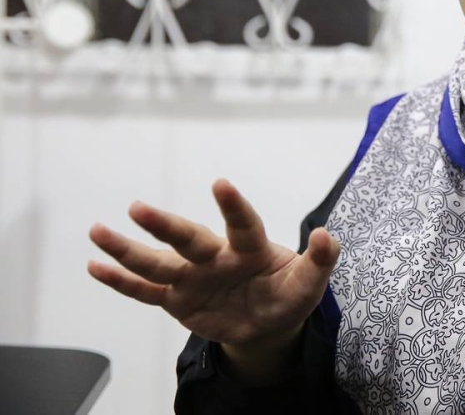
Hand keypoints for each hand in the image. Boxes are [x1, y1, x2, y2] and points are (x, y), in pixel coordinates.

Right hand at [88, 179, 339, 380]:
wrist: (266, 323)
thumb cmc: (287, 294)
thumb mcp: (309, 284)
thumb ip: (320, 260)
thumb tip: (326, 236)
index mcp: (251, 249)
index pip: (243, 224)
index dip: (233, 206)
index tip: (221, 184)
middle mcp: (216, 257)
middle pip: (188, 238)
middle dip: (164, 225)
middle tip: (138, 208)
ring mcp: (193, 277)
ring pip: (157, 262)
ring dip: (128, 248)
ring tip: (98, 230)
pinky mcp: (177, 299)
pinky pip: (146, 290)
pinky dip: (120, 281)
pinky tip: (94, 266)